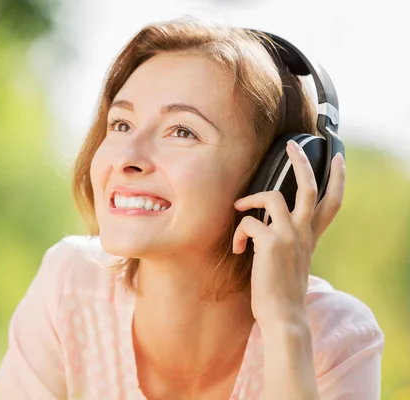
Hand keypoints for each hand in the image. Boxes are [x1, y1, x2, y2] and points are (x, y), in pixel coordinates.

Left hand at [232, 140, 345, 326]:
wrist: (283, 315)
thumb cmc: (281, 291)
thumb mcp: (292, 261)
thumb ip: (288, 241)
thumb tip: (266, 228)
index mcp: (310, 237)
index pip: (331, 203)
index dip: (337, 179)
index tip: (339, 159)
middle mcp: (303, 233)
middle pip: (309, 187)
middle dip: (301, 162)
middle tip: (292, 145)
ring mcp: (289, 236)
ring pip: (273, 196)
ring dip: (251, 198)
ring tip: (239, 208)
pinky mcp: (270, 243)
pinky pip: (248, 222)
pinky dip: (238, 233)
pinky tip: (237, 248)